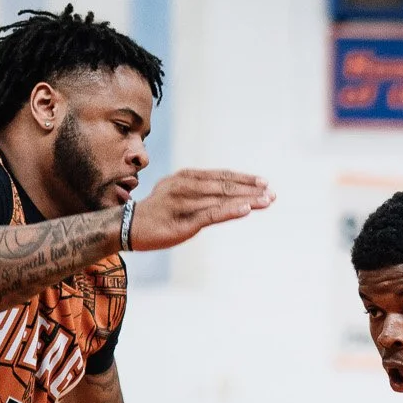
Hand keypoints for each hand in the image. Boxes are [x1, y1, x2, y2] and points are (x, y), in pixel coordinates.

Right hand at [129, 169, 273, 250]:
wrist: (129, 226)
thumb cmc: (159, 213)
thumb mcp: (180, 196)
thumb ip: (201, 193)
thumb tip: (226, 195)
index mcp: (187, 177)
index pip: (221, 175)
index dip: (244, 179)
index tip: (264, 183)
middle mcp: (186, 185)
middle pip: (225, 185)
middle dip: (251, 189)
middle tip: (272, 193)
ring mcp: (184, 202)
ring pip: (221, 198)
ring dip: (247, 200)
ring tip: (267, 201)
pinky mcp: (183, 221)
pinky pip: (211, 214)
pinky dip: (230, 210)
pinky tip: (246, 209)